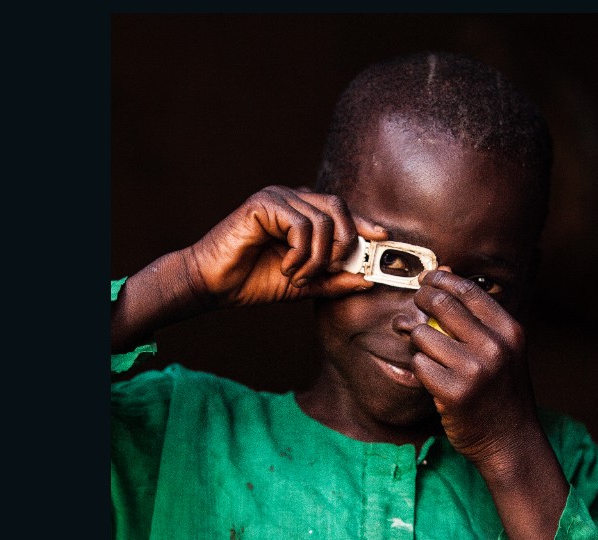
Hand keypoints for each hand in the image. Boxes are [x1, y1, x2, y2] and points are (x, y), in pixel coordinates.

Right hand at [186, 186, 387, 307]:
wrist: (214, 284)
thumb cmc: (253, 280)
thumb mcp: (304, 284)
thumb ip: (334, 280)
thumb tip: (368, 279)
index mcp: (302, 212)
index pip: (342, 210)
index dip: (364, 222)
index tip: (383, 238)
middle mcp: (292, 198)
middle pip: (339, 208)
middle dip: (344, 244)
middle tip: (331, 270)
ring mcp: (277, 197)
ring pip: (322, 221)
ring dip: (317, 259)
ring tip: (299, 277)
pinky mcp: (263, 203)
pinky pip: (301, 225)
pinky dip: (300, 254)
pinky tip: (286, 267)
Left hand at [399, 268, 536, 471]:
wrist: (510, 441)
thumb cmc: (501, 392)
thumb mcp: (504, 350)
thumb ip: (478, 317)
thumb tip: (444, 273)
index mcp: (509, 331)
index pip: (467, 290)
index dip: (441, 279)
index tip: (427, 279)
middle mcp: (494, 347)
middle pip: (440, 304)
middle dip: (420, 300)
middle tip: (414, 306)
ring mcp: (474, 370)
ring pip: (423, 335)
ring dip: (416, 340)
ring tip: (425, 351)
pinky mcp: (453, 393)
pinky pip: (418, 365)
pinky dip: (419, 368)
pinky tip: (431, 377)